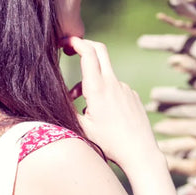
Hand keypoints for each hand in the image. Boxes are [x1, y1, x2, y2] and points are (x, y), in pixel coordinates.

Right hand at [62, 36, 160, 173]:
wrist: (140, 152)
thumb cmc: (110, 143)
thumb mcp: (82, 129)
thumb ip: (67, 111)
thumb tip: (55, 101)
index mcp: (98, 88)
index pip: (88, 53)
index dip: (75, 42)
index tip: (65, 42)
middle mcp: (113, 84)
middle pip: (100, 50)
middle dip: (84, 46)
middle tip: (71, 50)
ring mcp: (125, 88)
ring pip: (104, 75)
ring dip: (91, 83)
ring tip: (83, 107)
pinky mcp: (132, 96)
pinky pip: (115, 88)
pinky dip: (104, 94)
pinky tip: (104, 115)